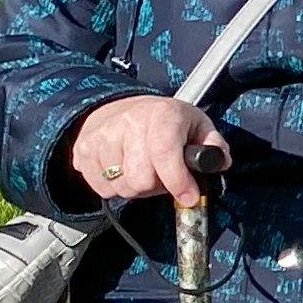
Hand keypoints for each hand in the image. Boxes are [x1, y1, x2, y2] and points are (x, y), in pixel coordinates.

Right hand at [68, 97, 230, 207]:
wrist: (120, 106)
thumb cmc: (164, 121)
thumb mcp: (197, 125)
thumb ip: (214, 146)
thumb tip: (219, 162)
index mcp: (162, 115)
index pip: (164, 154)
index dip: (177, 181)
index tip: (189, 197)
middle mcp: (128, 123)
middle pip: (142, 179)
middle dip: (157, 186)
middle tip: (163, 176)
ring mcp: (101, 137)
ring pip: (122, 187)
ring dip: (136, 188)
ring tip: (143, 169)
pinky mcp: (83, 151)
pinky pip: (101, 189)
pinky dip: (116, 187)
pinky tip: (124, 170)